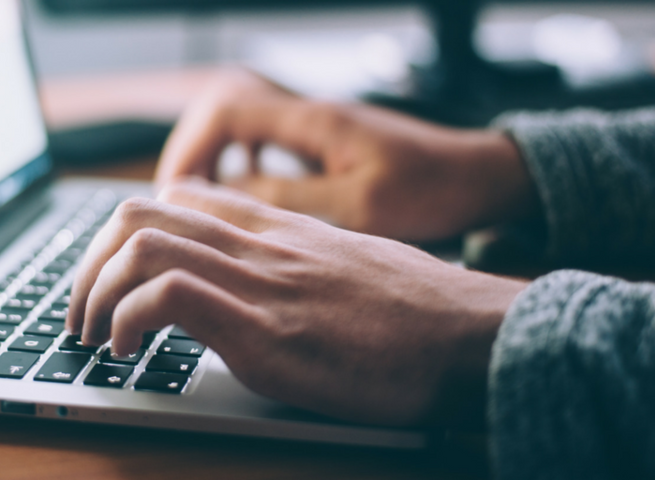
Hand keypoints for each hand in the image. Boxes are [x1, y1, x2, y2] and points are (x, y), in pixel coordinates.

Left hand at [67, 180, 527, 426]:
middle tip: (82, 311)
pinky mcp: (266, 331)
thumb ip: (295, 263)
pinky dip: (127, 320)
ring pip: (141, 244)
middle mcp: (261, 245)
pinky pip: (168, 296)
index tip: (114, 276)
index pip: (178, 197)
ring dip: (94, 292)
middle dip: (89, 263)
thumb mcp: (349, 267)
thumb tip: (259, 286)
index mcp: (278, 229)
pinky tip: (128, 352)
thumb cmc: (420, 313)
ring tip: (93, 335)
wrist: (476, 336)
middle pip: (140, 213)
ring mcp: (261, 283)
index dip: (126, 234)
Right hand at [155, 70, 538, 241]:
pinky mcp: (323, 144)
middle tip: (177, 203)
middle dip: (191, 154)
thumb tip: (226, 197)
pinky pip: (263, 143)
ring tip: (198, 204)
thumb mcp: (359, 206)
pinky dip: (240, 165)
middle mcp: (308, 115)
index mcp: (313, 121)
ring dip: (212, 160)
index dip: (190, 149)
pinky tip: (241, 197)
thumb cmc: (431, 190)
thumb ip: (289, 199)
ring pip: (239, 126)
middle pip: (221, 112)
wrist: (478, 177)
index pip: (226, 110)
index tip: (175, 193)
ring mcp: (315, 127)